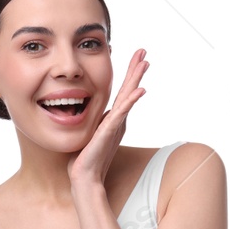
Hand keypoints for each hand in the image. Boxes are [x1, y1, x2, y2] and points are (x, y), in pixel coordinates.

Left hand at [68, 48, 149, 186]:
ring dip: (136, 79)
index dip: (129, 74)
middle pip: (129, 89)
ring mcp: (115, 125)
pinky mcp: (109, 131)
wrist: (84, 176)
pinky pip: (122, 112)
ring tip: (145, 63)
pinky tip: (140, 90)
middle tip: (144, 52)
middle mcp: (117, 120)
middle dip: (136, 69)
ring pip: (128, 97)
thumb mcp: (90, 132)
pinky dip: (131, 101)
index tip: (136, 58)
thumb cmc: (85, 157)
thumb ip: (95, 121)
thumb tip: (89, 111)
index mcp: (112, 118)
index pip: (123, 91)